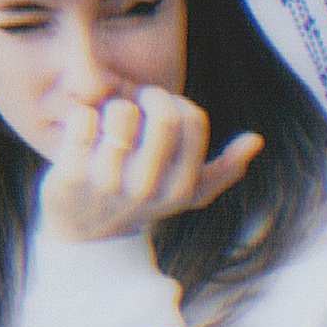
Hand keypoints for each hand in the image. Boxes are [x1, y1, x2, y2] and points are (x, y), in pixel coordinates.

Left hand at [37, 88, 262, 242]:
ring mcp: (107, 184)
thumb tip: (256, 139)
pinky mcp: (70, 176)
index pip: (192, 120)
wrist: (83, 231)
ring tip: (109, 124)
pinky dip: (82, 117)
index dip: (176, 103)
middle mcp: (146, 190)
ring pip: (120, 111)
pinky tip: (83, 135)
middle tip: (137, 99)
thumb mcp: (187, 193)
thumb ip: (225, 169)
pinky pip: (83, 119)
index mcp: (179, 188)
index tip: (161, 108)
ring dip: (113, 107)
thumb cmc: (141, 199)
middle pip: (162, 116)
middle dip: (149, 95)